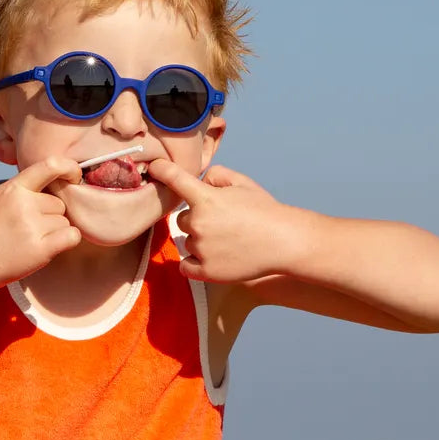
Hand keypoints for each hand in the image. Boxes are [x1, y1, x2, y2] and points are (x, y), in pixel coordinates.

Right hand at [0, 157, 83, 290]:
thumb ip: (20, 189)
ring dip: (56, 231)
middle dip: (51, 215)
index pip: (49, 166)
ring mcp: (32, 226)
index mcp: (12, 188)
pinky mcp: (40, 249)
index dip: (69, 168)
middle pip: (59, 203)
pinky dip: (69, 240)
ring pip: (65, 221)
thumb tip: (51, 182)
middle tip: (30, 228)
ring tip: (31, 240)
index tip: (75, 176)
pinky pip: (71, 236)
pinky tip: (54, 245)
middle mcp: (23, 204)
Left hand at [146, 159, 308, 282]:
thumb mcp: (241, 182)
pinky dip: (194, 263)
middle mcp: (198, 223)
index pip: (173, 179)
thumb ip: (215, 175)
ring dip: (200, 240)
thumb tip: (199, 181)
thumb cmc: (264, 210)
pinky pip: (186, 266)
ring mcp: (201, 249)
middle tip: (221, 222)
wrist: (285, 242)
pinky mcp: (207, 271)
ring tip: (227, 240)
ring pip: (187, 241)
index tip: (153, 168)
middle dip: (197, 219)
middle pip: (182, 219)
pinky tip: (210, 257)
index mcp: (205, 199)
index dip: (161, 170)